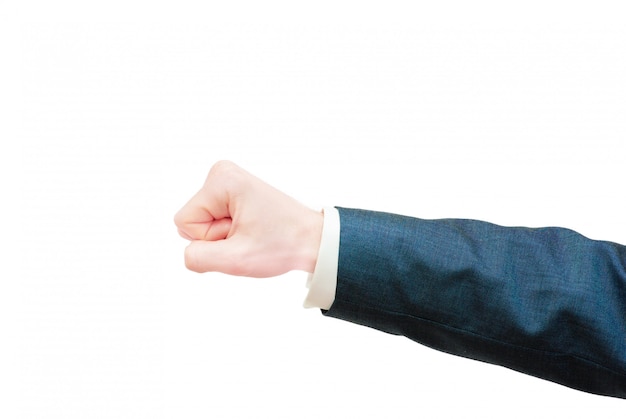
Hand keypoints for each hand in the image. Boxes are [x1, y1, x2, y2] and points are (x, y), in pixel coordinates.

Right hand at [174, 161, 323, 276]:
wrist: (312, 239)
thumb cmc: (282, 245)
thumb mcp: (237, 259)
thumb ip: (199, 258)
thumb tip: (188, 253)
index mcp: (222, 180)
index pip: (185, 223)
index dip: (211, 238)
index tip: (242, 234)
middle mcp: (222, 173)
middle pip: (192, 221)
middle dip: (218, 237)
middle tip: (249, 235)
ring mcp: (227, 181)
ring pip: (202, 223)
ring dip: (225, 237)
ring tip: (253, 232)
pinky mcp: (232, 192)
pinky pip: (213, 221)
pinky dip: (230, 232)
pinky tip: (252, 229)